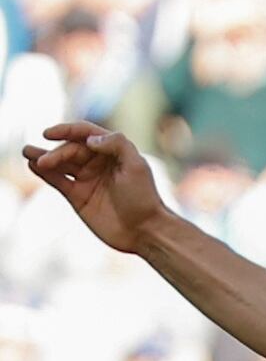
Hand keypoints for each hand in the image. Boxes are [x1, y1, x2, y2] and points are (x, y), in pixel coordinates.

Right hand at [23, 122, 172, 253]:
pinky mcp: (78, 196)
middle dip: (56, 152)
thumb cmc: (144, 197)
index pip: (86, 134)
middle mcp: (99, 163)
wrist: (144, 230)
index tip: (49, 133)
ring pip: (61, 164)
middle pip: (71, 150)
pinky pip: (58, 180)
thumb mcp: (136, 166)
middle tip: (44, 160)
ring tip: (27, 152)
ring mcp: (87, 179)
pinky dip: (45, 173)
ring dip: (44, 157)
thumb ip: (116, 145)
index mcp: (114, 152)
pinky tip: (34, 166)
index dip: (67, 130)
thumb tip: (90, 139)